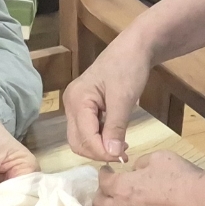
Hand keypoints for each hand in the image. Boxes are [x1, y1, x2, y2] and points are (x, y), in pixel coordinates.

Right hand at [64, 38, 150, 162]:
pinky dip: (100, 139)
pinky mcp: (84, 107)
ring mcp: (76, 106)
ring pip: (81, 138)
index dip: (101, 151)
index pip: (84, 137)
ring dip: (99, 147)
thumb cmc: (129, 67)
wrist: (134, 48)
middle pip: (77, 141)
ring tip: (121, 148)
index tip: (122, 157)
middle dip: (98, 152)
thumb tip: (112, 154)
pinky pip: (88, 130)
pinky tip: (116, 139)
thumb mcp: (124, 99)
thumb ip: (115, 127)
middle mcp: (70, 104)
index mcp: (77, 100)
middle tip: (122, 155)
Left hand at [90, 150, 204, 205]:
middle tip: (106, 189)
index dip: (103, 174)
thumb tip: (136, 170)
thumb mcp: (159, 157)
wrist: (202, 204)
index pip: (103, 182)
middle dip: (99, 196)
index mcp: (121, 188)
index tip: (107, 171)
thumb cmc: (180, 177)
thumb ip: (141, 163)